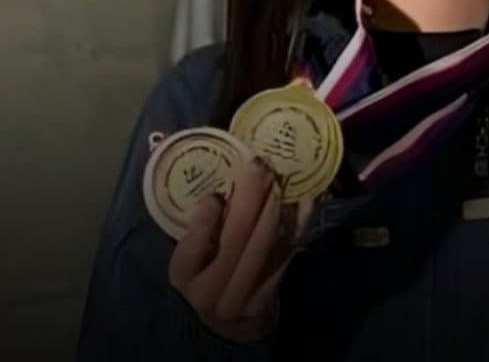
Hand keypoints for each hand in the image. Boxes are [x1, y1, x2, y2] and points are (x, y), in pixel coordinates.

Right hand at [167, 157, 312, 342]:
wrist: (225, 322)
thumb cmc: (202, 274)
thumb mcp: (187, 256)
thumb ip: (198, 229)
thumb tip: (219, 193)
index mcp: (183, 275)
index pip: (193, 248)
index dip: (206, 221)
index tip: (216, 194)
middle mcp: (210, 292)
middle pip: (234, 242)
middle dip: (248, 199)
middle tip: (258, 165)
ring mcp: (243, 297)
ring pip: (262, 248)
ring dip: (273, 208)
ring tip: (278, 177)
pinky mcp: (269, 294)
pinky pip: (286, 254)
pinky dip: (298, 224)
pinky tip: (305, 199)